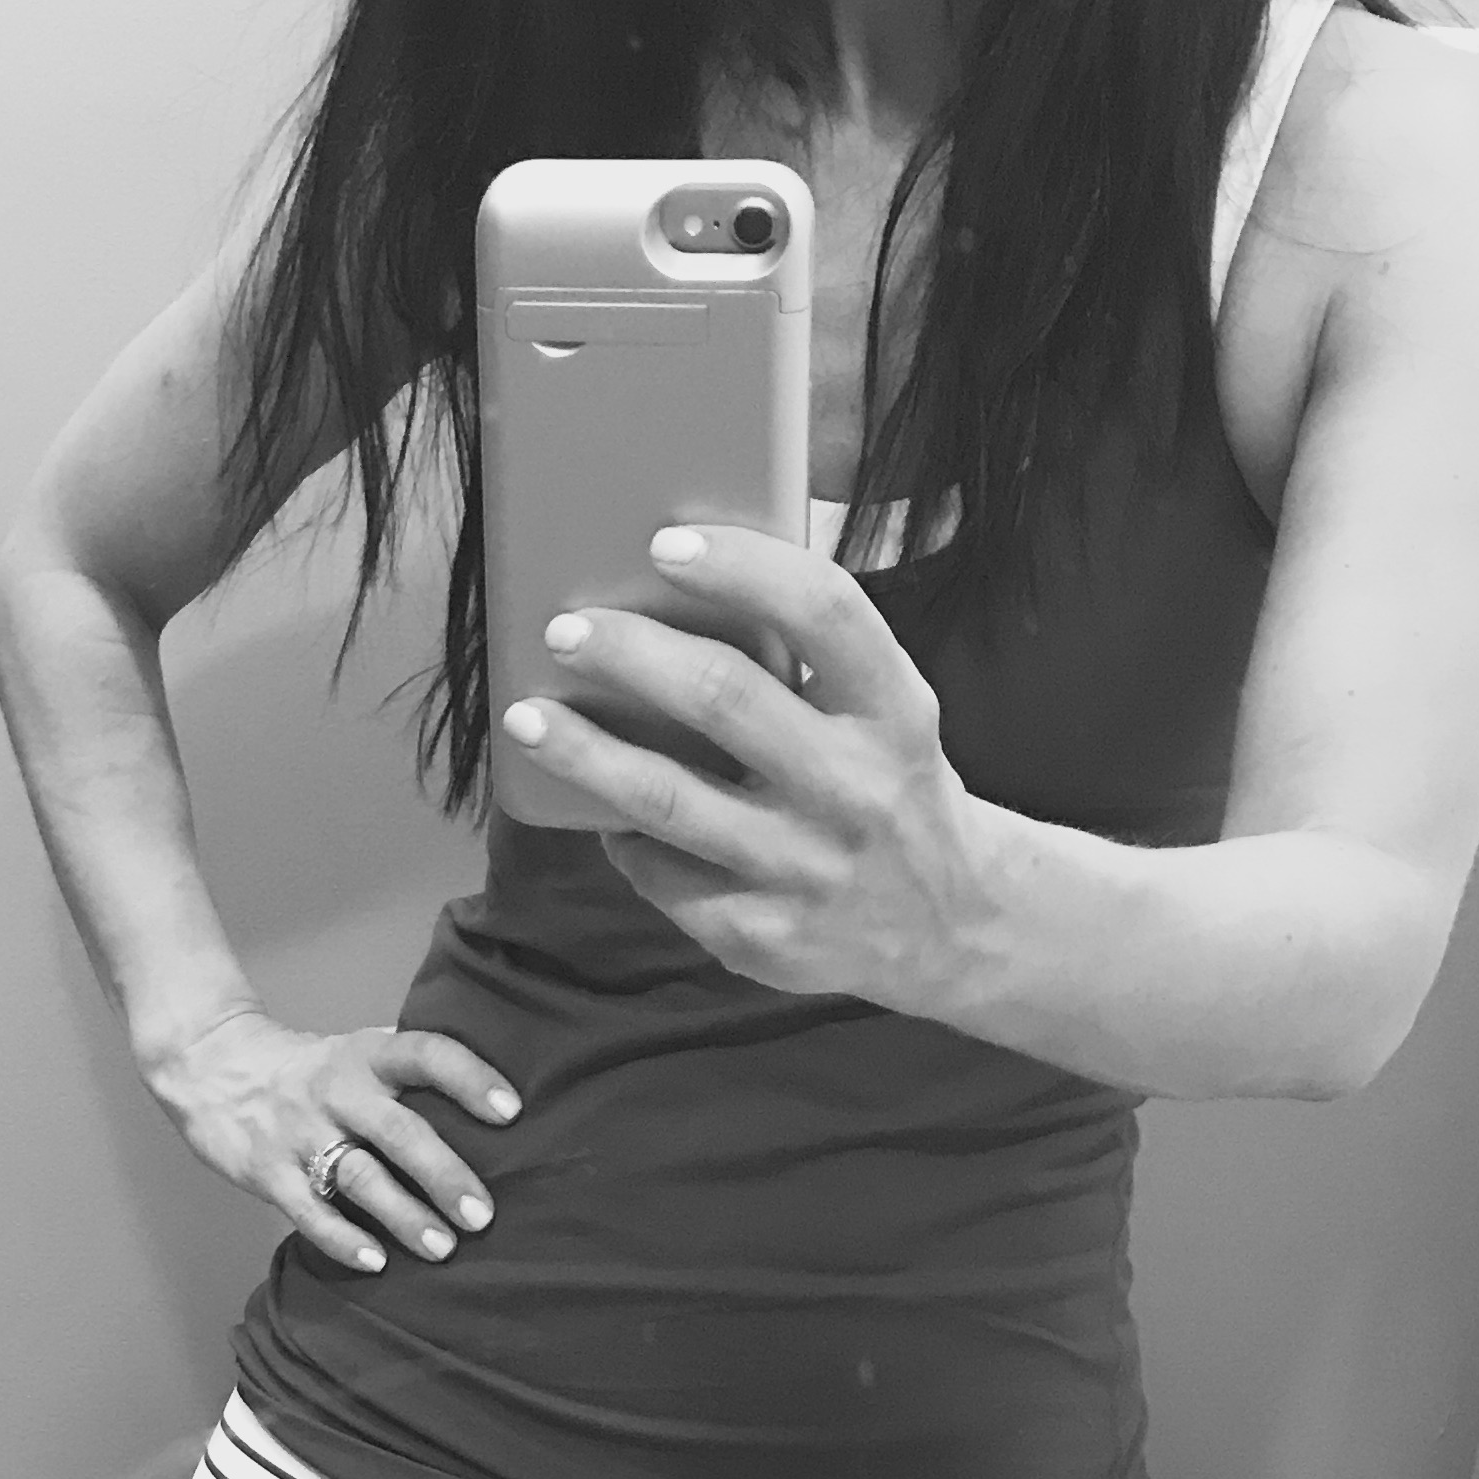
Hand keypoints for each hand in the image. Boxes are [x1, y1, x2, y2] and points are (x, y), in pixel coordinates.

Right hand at [145, 1005, 520, 1272]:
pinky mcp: (268, 1172)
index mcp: (366, 1056)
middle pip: (398, 1131)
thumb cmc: (309, 1069)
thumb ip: (409, 1075)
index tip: (510, 1111)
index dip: (469, 1078)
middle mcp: (337, 1091)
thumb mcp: (357, 1052)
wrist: (211, 1067)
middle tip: (482, 1215)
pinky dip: (342, 1240)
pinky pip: (310, 1211)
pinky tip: (376, 1261)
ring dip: (403, 1215)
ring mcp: (300, 1133)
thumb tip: (496, 1106)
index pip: (426, 1055)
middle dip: (443, 1174)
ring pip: (359, 1178)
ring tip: (443, 1249)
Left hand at [498, 525, 995, 1012]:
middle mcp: (856, 787)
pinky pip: (663, 875)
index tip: (664, 544)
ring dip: (583, 752)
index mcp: (894, 710)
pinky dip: (622, 839)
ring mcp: (807, 868)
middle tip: (566, 630)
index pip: (823, 612)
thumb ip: (813, 662)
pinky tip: (600, 814)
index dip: (742, 568)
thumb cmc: (886, 787)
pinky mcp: (763, 934)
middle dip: (630, 654)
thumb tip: (678, 588)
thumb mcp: (885, 715)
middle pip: (724, 698)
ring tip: (528, 718)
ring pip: (667, 799)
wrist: (950, 925)